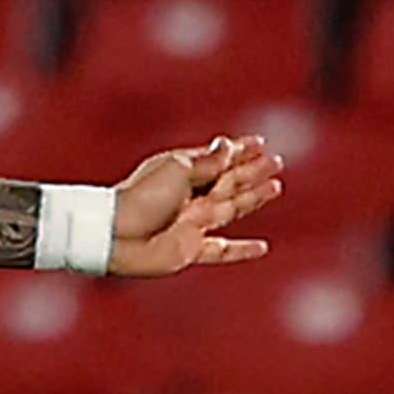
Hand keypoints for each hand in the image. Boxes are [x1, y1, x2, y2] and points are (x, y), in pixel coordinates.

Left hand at [107, 135, 283, 277]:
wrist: (117, 235)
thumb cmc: (142, 197)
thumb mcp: (178, 170)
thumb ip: (207, 162)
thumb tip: (227, 144)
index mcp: (183, 172)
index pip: (218, 158)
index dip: (239, 151)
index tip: (261, 142)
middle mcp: (190, 197)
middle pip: (229, 182)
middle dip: (252, 171)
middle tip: (276, 161)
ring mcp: (191, 223)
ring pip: (232, 209)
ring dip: (254, 198)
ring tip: (275, 186)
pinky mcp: (190, 249)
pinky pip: (222, 250)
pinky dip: (242, 250)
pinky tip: (262, 247)